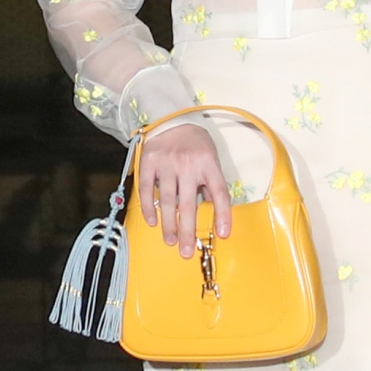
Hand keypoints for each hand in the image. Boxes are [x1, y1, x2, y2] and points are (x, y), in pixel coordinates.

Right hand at [138, 124, 231, 259]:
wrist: (170, 118)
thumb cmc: (195, 143)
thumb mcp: (210, 157)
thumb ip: (210, 183)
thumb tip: (213, 212)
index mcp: (208, 163)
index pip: (219, 192)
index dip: (223, 214)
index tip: (223, 234)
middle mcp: (188, 164)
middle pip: (190, 203)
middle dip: (189, 230)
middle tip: (187, 252)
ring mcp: (167, 163)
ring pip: (168, 200)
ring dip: (169, 224)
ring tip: (171, 242)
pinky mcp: (148, 162)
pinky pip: (147, 190)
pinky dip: (149, 207)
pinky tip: (152, 222)